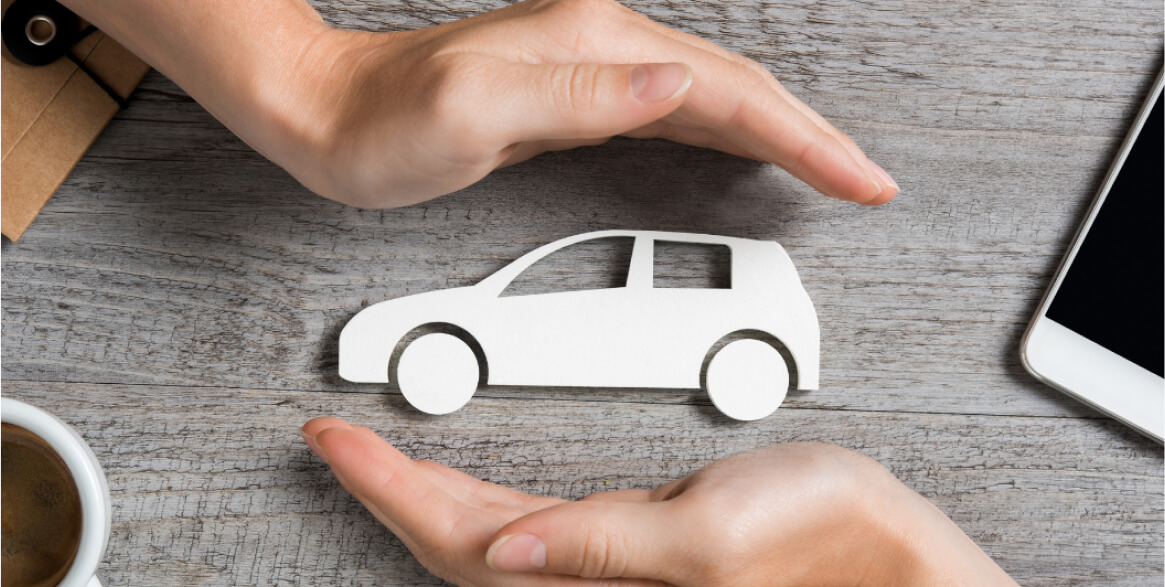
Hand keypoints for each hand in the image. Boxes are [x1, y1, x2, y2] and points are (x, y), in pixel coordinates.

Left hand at [62, 0, 897, 207]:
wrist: (329, 112)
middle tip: (866, 178)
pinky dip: (724, 134)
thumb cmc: (385, 123)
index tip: (857, 174)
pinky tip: (739, 148)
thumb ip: (579, 95)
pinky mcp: (577, 96)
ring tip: (828, 165)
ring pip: (714, 99)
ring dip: (778, 133)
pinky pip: (675, 113)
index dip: (802, 136)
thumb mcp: (475, 110)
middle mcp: (603, 47)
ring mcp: (592, 69)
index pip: (728, 92)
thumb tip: (675, 86)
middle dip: (811, 134)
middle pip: (737, 89)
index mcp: (595, 48)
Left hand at [301, 417, 1014, 585]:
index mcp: (593, 583)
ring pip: (480, 532)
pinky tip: (461, 481)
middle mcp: (584, 580)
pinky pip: (522, 522)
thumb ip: (603, 545)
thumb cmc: (818, 544)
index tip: (335, 440)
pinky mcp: (624, 541)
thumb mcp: (709, 540)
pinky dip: (474, 493)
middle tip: (336, 436)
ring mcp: (600, 562)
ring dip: (420, 491)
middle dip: (387, 487)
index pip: (455, 541)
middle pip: (452, 540)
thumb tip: (503, 548)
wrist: (879, 550)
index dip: (387, 490)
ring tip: (375, 453)